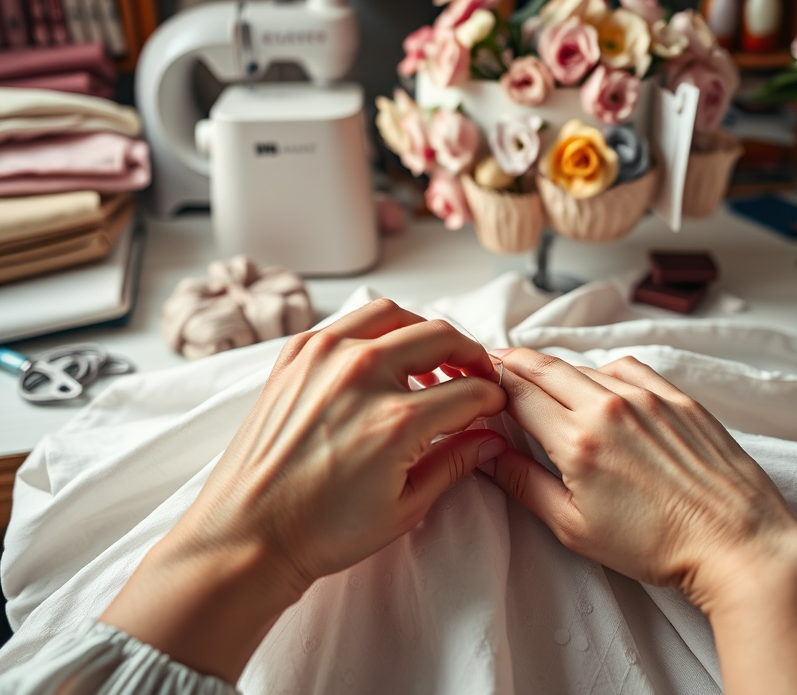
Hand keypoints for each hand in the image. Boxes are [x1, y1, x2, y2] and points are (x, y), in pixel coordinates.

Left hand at [183, 298, 507, 586]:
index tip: (494, 404)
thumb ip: (455, 463)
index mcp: (395, 419)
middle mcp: (361, 375)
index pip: (468, 390)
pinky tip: (381, 364)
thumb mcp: (405, 507)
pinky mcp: (296, 356)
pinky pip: (349, 324)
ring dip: (422, 333)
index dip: (491, 397)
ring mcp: (323, 358)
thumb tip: (490, 440)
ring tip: (431, 362)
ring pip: (394, 314)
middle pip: (440, 337)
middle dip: (469, 355)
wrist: (248, 534)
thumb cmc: (320, 531)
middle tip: (475, 376)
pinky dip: (375, 333)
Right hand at [487, 350, 796, 694]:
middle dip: (513, 363)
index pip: (517, 393)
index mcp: (577, 441)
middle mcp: (609, 408)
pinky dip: (603, 371)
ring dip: (555, 368)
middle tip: (494, 362)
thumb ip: (525, 484)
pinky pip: (629, 368)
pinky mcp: (679, 398)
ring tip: (541, 378)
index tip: (478, 383)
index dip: (491, 384)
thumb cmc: (657, 547)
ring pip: (584, 366)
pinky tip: (599, 384)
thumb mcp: (575, 528)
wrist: (737, 543)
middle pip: (544, 367)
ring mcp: (648, 397)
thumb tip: (488, 455)